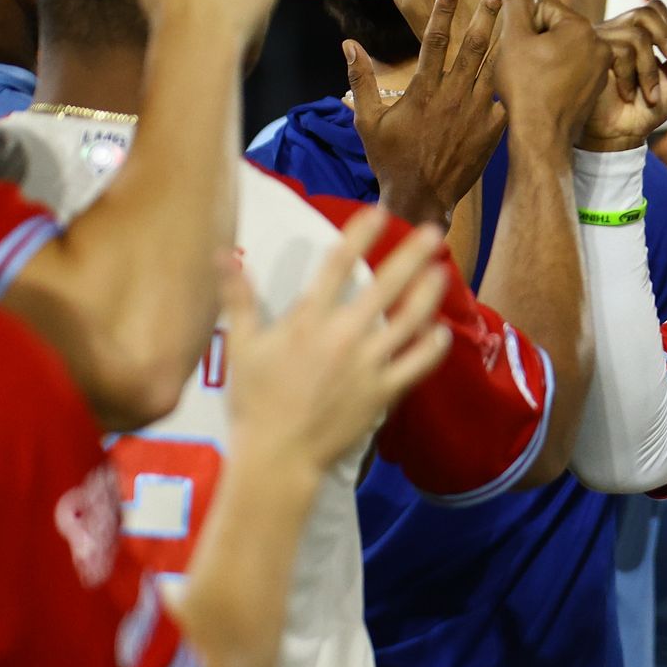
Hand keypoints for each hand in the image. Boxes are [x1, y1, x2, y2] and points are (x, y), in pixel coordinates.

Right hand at [225, 208, 450, 473]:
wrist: (277, 456)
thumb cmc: (254, 401)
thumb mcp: (241, 346)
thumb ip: (238, 298)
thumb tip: (223, 254)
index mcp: (307, 321)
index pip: (336, 265)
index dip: (359, 234)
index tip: (377, 210)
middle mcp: (342, 336)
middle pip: (384, 285)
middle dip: (411, 254)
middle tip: (432, 230)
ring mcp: (367, 365)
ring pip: (409, 321)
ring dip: (428, 294)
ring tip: (443, 271)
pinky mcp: (384, 392)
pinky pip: (417, 364)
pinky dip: (433, 347)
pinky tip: (442, 331)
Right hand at [347, 0, 506, 227]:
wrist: (424, 198)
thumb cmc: (391, 159)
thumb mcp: (368, 120)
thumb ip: (361, 79)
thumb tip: (347, 44)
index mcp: (423, 90)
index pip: (434, 40)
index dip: (444, 10)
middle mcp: (454, 96)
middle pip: (474, 46)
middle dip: (487, 13)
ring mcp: (477, 113)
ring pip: (491, 68)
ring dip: (499, 43)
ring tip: (508, 19)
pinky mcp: (493, 129)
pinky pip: (499, 101)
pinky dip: (497, 90)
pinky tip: (499, 83)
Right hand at [490, 0, 612, 148]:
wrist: (542, 135)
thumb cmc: (526, 86)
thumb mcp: (512, 37)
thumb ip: (514, 6)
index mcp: (583, 28)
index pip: (544, 8)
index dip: (524, 25)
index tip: (519, 47)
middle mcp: (600, 45)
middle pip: (556, 28)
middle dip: (536, 40)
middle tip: (524, 63)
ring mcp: (601, 68)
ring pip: (563, 49)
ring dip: (544, 57)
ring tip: (532, 77)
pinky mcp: (595, 87)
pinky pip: (571, 69)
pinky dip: (555, 74)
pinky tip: (544, 89)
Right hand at [579, 0, 666, 151]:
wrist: (621, 135)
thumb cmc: (647, 108)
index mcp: (634, 33)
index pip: (654, 8)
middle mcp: (615, 31)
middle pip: (645, 12)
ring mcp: (600, 41)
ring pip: (635, 36)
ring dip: (650, 70)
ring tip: (649, 95)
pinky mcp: (591, 55)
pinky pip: (618, 51)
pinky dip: (631, 77)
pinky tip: (628, 95)